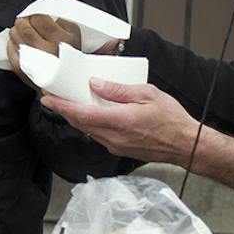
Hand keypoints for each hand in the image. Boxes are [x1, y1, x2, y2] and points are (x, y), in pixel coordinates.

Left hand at [5, 13, 79, 87]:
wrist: (69, 78)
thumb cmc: (71, 51)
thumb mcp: (74, 31)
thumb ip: (61, 18)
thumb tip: (44, 9)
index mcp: (61, 40)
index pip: (39, 19)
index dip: (33, 14)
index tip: (33, 15)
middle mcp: (47, 51)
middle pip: (25, 28)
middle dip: (22, 20)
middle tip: (24, 20)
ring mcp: (34, 63)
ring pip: (15, 38)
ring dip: (15, 31)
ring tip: (20, 30)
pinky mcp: (23, 71)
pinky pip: (11, 52)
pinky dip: (10, 44)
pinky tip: (16, 42)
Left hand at [42, 80, 198, 165]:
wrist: (186, 145)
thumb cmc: (172, 119)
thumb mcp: (148, 95)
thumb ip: (119, 90)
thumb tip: (95, 84)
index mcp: (119, 121)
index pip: (82, 114)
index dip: (61, 106)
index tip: (47, 98)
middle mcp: (113, 137)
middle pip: (80, 123)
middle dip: (64, 110)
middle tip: (53, 96)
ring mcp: (115, 146)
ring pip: (87, 130)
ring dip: (76, 117)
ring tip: (69, 102)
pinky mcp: (118, 149)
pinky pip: (98, 135)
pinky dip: (90, 123)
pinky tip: (91, 113)